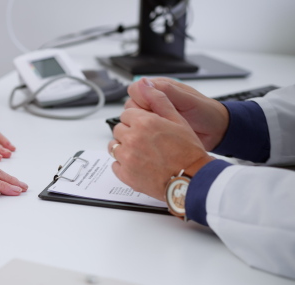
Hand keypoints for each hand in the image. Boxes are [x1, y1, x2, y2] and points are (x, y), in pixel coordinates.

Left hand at [109, 80, 211, 200]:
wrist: (191, 179)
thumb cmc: (188, 151)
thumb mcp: (177, 119)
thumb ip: (158, 100)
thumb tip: (143, 84)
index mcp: (143, 123)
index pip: (127, 114)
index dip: (138, 120)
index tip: (146, 127)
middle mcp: (132, 139)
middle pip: (119, 129)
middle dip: (130, 132)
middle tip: (147, 141)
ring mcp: (126, 158)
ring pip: (114, 146)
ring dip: (124, 147)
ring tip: (142, 153)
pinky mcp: (125, 174)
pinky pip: (114, 165)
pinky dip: (123, 164)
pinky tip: (138, 164)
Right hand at [124, 78, 229, 150]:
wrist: (217, 131)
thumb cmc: (207, 113)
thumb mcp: (189, 101)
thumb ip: (167, 91)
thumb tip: (145, 82)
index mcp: (162, 89)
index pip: (135, 89)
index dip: (139, 97)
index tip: (151, 106)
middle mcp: (155, 102)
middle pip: (131, 105)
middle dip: (140, 113)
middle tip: (157, 119)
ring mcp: (155, 116)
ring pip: (134, 119)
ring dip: (142, 124)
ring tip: (159, 128)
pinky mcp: (157, 129)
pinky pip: (142, 130)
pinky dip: (144, 133)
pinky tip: (155, 136)